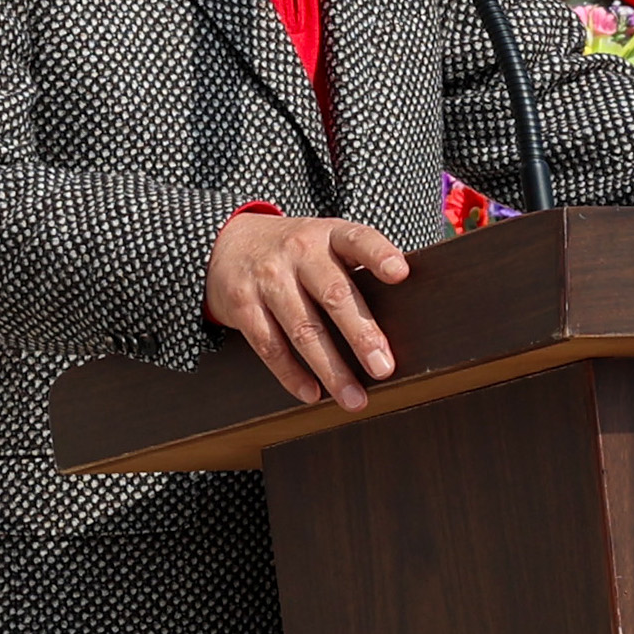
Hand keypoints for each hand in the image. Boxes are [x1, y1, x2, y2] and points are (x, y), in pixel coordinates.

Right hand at [208, 207, 410, 410]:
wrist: (226, 243)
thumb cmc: (294, 253)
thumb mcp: (323, 243)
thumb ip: (356, 267)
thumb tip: (407, 314)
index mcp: (328, 235)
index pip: (358, 239)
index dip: (379, 255)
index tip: (400, 273)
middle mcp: (299, 252)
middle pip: (334, 295)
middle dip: (361, 335)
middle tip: (384, 368)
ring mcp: (268, 278)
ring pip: (303, 329)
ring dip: (331, 369)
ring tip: (354, 399)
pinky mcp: (242, 304)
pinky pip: (269, 345)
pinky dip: (291, 374)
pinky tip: (312, 394)